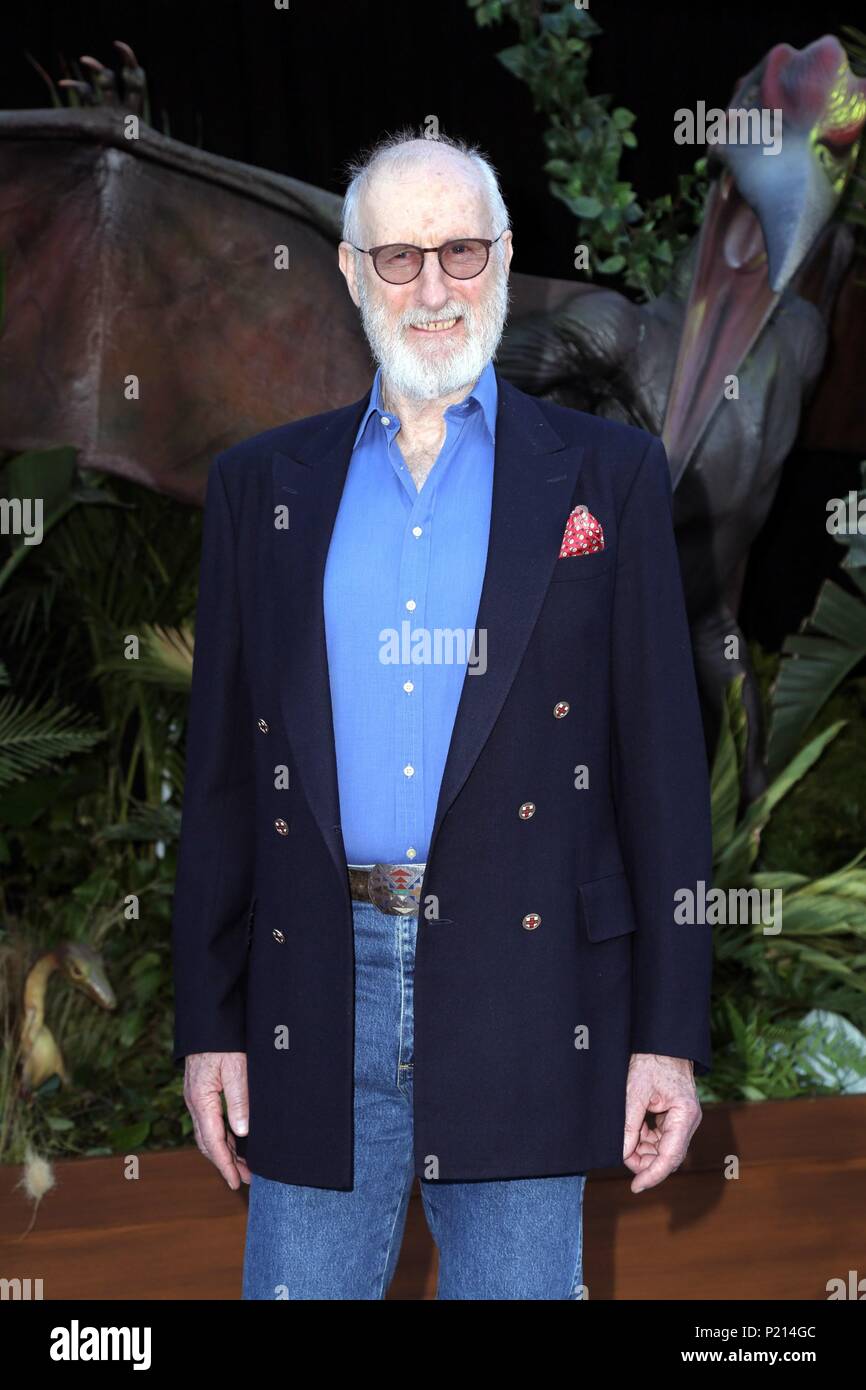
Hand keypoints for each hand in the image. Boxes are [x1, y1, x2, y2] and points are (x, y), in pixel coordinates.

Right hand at [183, 1051, 250, 1189]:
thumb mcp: (236, 1068)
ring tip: (243, 1165)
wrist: (207, 1019)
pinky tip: (234, 1140)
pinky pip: (209, 1121)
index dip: (225, 1165)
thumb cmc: (223, 1041)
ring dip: (224, 1151)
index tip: (236, 1182)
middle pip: (208, 1142)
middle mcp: (194, 1102)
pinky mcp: (200, 1090)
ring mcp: (195, 1097)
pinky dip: (221, 1136)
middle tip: (245, 1180)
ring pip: (207, 1133)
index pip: (213, 1142)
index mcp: (201, 1100)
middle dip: (225, 1163)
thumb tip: (241, 1132)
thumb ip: (239, 1100)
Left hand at [622, 1053, 700, 1192]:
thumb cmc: (651, 1060)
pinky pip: (661, 1138)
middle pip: (667, 1156)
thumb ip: (629, 1125)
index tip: (635, 1187)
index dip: (652, 1175)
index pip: (670, 1156)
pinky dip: (645, 1139)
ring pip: (663, 1149)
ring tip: (625, 1140)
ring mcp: (682, 1120)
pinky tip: (632, 1131)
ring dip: (643, 1150)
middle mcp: (688, 1121)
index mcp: (685, 1116)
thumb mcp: (634, 1091)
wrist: (662, 1041)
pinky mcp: (674, 1117)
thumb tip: (622, 1153)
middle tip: (621, 1156)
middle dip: (644, 1161)